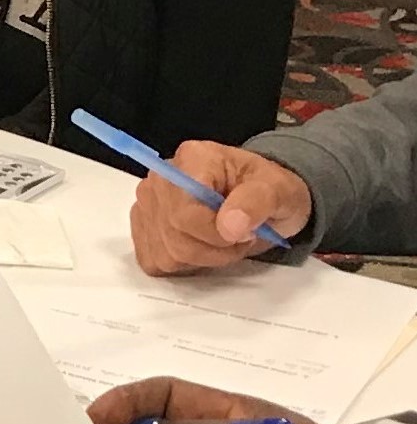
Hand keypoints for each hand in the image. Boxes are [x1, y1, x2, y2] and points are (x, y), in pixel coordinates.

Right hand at [130, 142, 313, 275]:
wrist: (260, 194)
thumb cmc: (268, 190)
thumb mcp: (279, 191)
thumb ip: (255, 204)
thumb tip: (229, 226)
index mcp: (193, 159)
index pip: (185, 212)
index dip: (216, 235)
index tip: (243, 233)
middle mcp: (161, 176)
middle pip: (174, 235)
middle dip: (214, 250)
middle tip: (237, 238)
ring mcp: (148, 198)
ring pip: (164, 252)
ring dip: (200, 259)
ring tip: (221, 242)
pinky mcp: (143, 221)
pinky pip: (152, 258)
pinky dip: (179, 263)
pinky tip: (198, 248)